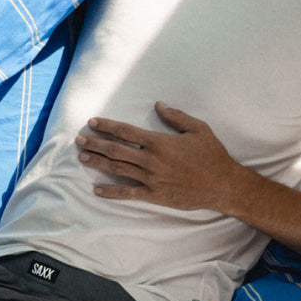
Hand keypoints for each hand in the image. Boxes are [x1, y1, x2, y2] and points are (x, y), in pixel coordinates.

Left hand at [75, 102, 241, 210]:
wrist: (222, 184)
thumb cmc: (212, 155)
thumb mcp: (198, 128)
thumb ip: (176, 116)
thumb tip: (158, 104)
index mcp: (159, 142)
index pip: (125, 131)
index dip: (106, 126)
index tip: (92, 122)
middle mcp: (150, 160)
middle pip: (116, 149)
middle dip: (95, 143)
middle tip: (79, 139)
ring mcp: (150, 178)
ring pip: (118, 168)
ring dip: (98, 162)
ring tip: (83, 156)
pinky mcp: (154, 195)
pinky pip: (128, 193)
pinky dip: (111, 191)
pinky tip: (97, 189)